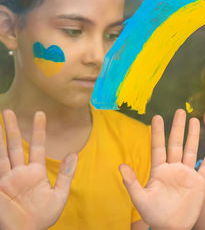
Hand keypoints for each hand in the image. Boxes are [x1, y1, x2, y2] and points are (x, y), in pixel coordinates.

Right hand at [0, 110, 77, 229]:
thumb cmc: (43, 217)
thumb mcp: (58, 195)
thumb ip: (65, 175)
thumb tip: (73, 154)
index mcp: (36, 172)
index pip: (38, 146)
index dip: (39, 130)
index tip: (40, 114)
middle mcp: (20, 172)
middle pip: (16, 145)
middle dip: (13, 128)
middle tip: (9, 111)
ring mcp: (6, 178)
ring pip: (2, 153)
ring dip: (0, 137)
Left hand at [119, 109, 204, 229]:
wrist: (172, 227)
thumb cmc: (154, 214)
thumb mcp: (140, 199)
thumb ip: (132, 182)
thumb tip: (120, 166)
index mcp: (159, 170)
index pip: (158, 147)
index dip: (157, 132)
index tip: (157, 117)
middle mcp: (173, 168)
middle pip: (176, 144)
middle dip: (178, 127)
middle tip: (180, 111)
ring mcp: (187, 174)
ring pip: (191, 150)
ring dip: (193, 136)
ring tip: (194, 120)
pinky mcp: (199, 183)